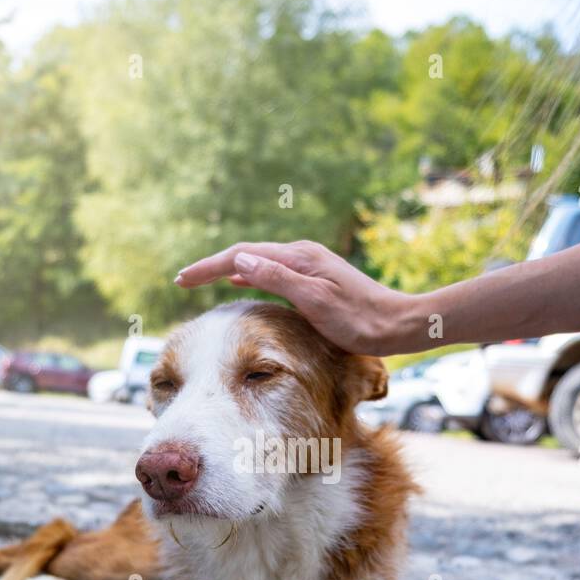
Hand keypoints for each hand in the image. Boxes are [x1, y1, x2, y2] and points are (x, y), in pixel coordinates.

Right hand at [174, 240, 409, 355]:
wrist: (398, 325)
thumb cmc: (359, 320)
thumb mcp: (314, 301)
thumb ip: (276, 278)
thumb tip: (239, 260)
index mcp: (298, 257)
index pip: (241, 255)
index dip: (209, 267)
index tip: (181, 280)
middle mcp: (302, 256)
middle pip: (247, 254)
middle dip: (212, 266)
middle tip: (182, 280)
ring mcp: (309, 267)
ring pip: (258, 262)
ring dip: (228, 270)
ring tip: (203, 280)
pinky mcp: (315, 281)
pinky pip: (272, 272)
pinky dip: (249, 275)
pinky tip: (242, 281)